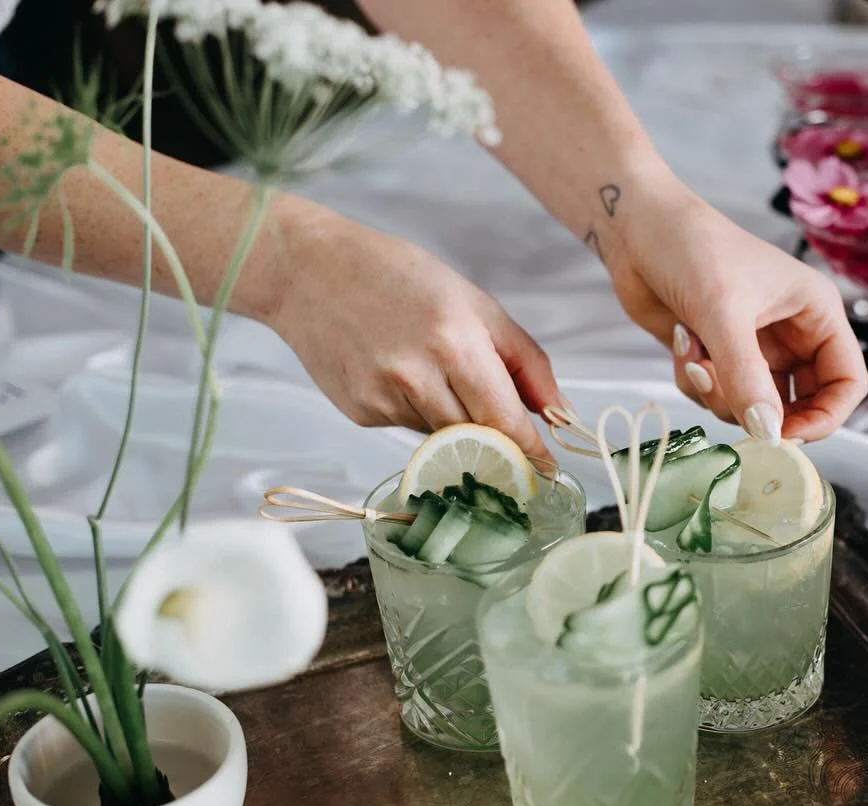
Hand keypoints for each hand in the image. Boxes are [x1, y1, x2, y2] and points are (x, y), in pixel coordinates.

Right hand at [261, 200, 558, 458]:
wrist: (309, 271)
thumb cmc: (399, 277)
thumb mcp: (477, 304)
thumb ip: (526, 362)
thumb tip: (558, 413)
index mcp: (456, 345)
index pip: (505, 422)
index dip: (530, 454)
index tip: (547, 471)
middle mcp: (417, 378)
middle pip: (478, 440)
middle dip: (498, 443)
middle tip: (510, 439)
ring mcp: (383, 400)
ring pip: (445, 439)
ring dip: (458, 424)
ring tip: (438, 375)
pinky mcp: (361, 413)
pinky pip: (410, 429)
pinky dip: (420, 413)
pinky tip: (401, 374)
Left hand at [608, 189, 866, 442]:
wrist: (635, 229)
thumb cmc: (692, 247)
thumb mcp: (724, 313)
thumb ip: (747, 378)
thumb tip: (768, 434)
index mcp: (815, 313)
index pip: (847, 382)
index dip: (826, 416)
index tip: (786, 435)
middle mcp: (792, 334)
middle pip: (802, 405)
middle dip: (763, 413)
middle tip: (733, 405)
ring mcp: (754, 348)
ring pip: (753, 408)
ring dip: (719, 395)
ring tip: (696, 358)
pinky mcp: (718, 356)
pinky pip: (717, 396)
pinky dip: (696, 383)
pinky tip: (681, 345)